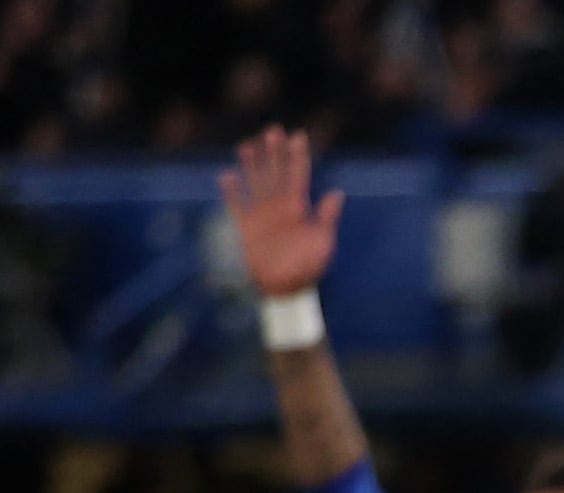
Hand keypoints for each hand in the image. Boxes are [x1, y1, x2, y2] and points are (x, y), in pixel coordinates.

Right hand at [223, 126, 342, 301]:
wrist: (287, 290)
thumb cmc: (309, 268)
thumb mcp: (323, 243)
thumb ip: (326, 218)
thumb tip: (337, 193)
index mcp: (298, 209)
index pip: (297, 175)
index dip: (297, 156)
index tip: (298, 136)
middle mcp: (279, 207)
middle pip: (275, 172)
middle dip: (274, 152)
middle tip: (273, 129)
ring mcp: (262, 215)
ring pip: (256, 182)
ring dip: (253, 164)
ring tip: (247, 144)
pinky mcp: (246, 227)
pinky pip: (237, 205)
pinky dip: (231, 192)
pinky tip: (226, 175)